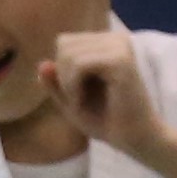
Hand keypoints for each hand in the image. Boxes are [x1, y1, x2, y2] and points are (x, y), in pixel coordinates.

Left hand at [40, 27, 176, 167]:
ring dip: (67, 84)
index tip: (76, 92)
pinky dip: (72, 86)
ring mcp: (120, 47)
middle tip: (78, 99)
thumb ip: (55, 82)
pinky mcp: (121, 61)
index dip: (61, 70)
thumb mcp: (70, 100)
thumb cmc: (106, 120)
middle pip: (64, 45)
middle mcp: (115, 39)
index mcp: (107, 43)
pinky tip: (82, 101)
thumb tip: (42, 64)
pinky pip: (78, 65)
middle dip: (62, 76)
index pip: (65, 42)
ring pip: (69, 53)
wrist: (134, 138)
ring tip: (81, 101)